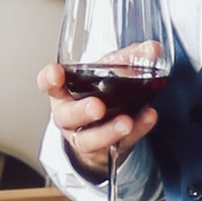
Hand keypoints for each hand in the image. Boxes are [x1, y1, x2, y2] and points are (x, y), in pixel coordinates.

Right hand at [38, 58, 157, 171]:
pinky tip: (147, 118)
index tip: (56, 73)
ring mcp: (84, 136)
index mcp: (63, 92)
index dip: (49, 79)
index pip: (48, 84)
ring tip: (127, 122)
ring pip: (89, 140)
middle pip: (68, 116)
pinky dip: (137, 131)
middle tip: (97, 107)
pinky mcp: (105, 152)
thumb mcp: (107, 73)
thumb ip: (127, 59)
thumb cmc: (98, 95)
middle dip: (82, 112)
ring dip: (108, 131)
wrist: (103, 131)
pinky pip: (119, 145)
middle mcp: (68, 116)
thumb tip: (152, 48)